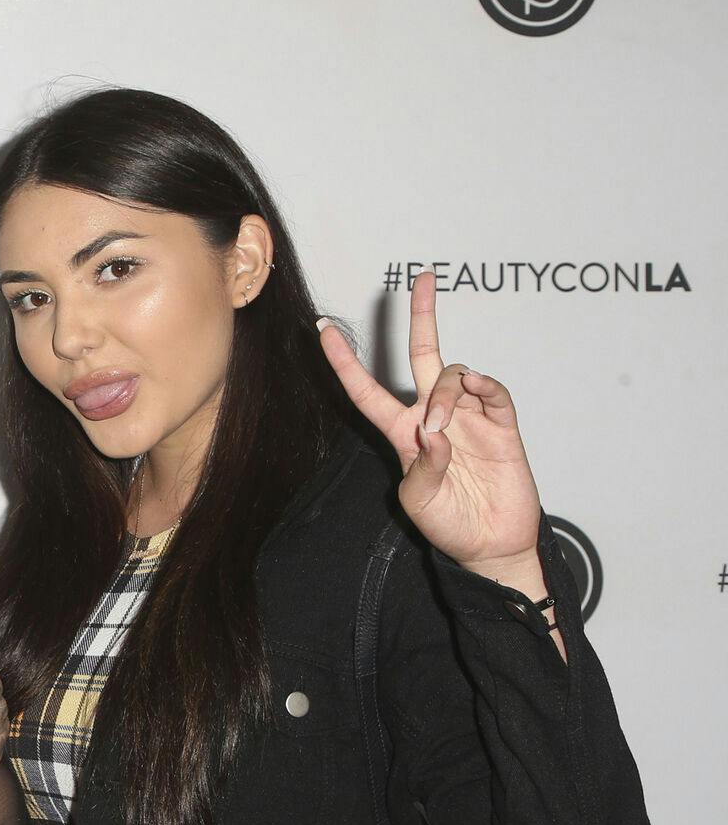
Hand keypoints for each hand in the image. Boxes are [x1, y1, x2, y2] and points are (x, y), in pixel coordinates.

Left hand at [318, 271, 541, 574]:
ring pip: (452, 373)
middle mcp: (433, 415)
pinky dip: (480, 386)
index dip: (344, 361)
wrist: (492, 545)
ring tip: (443, 426)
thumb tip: (434, 430)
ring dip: (445, 393)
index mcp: (402, 432)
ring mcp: (469, 415)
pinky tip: (472, 395)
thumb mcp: (418, 501)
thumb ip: (422, 466)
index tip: (323, 328)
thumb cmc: (449, 524)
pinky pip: (491, 389)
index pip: (366, 390)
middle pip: (424, 355)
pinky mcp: (501, 423)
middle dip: (422, 316)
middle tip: (422, 279)